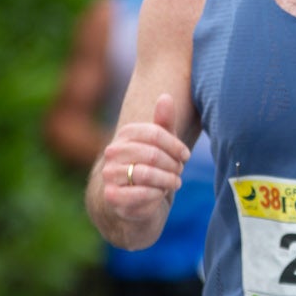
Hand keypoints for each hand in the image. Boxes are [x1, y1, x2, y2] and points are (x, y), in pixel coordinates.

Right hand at [99, 93, 190, 221]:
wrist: (136, 199)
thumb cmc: (153, 166)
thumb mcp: (163, 144)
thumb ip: (164, 122)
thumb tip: (165, 96)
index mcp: (125, 134)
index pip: (155, 133)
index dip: (176, 145)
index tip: (186, 155)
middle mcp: (113, 152)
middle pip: (152, 154)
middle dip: (173, 165)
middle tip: (179, 171)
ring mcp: (110, 174)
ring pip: (146, 173)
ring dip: (167, 180)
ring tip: (174, 182)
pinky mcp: (112, 196)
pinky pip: (141, 193)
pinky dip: (157, 194)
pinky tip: (160, 193)